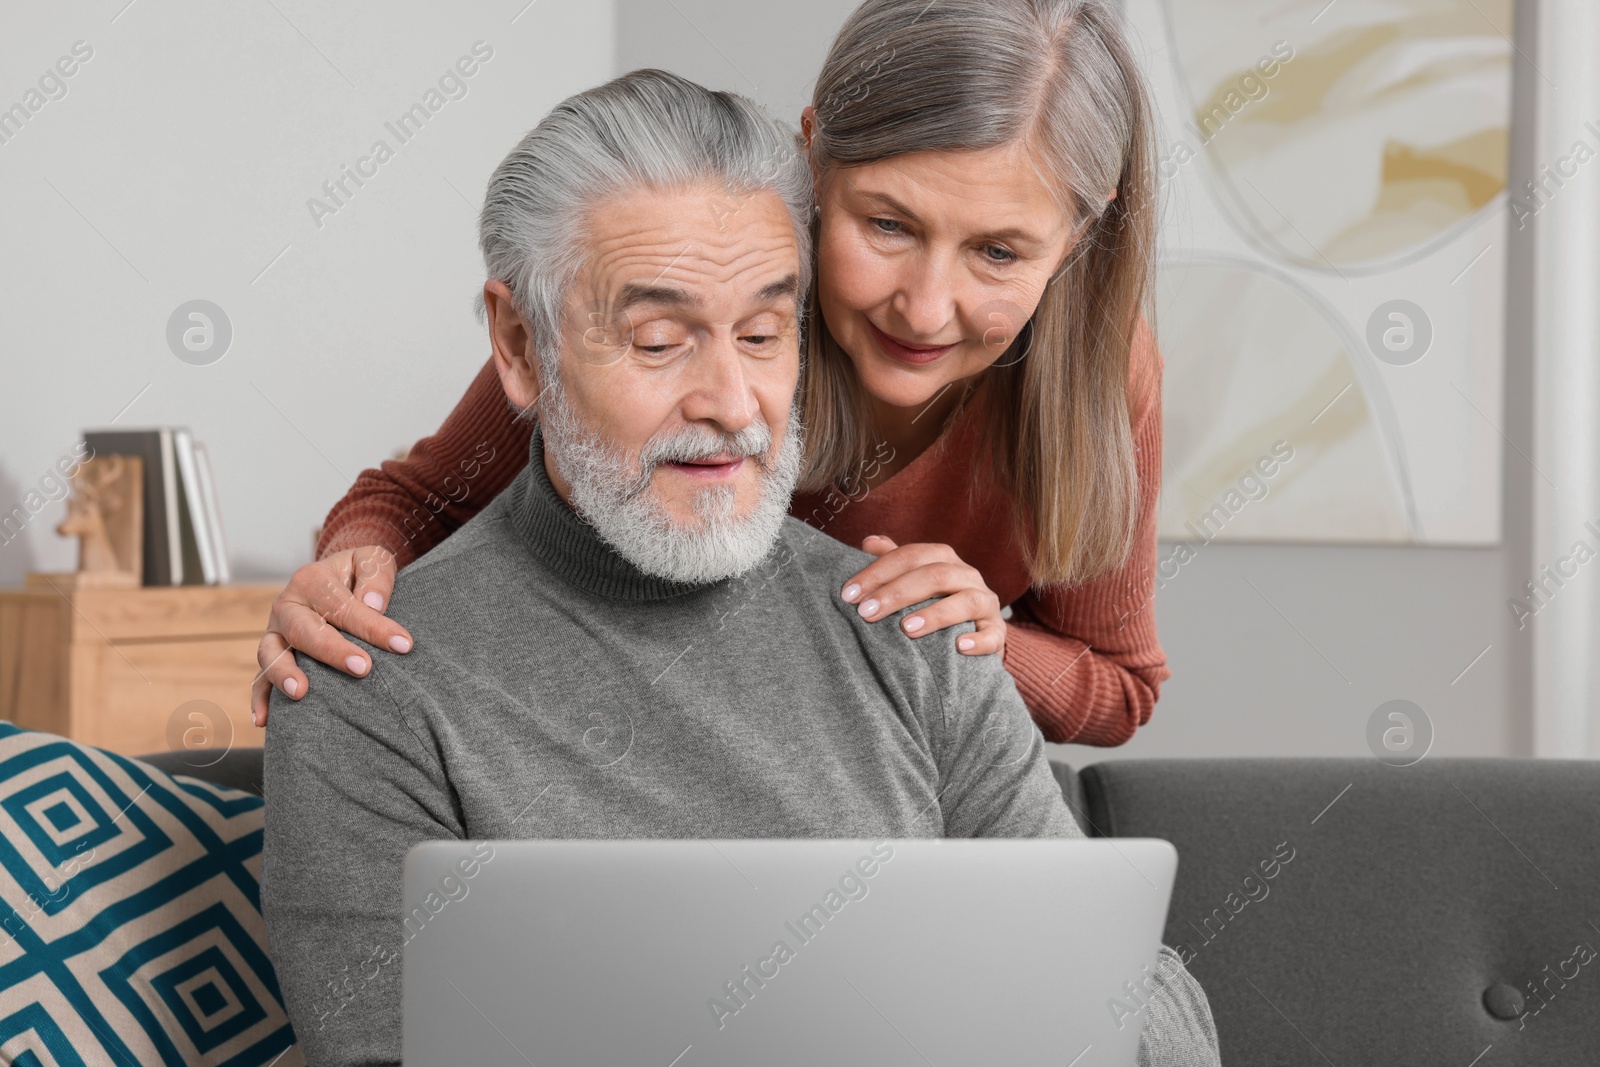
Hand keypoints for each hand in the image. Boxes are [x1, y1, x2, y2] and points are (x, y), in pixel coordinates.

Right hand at [251, 546, 410, 726]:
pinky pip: (259, 679)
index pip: (343, 605)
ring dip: (283, 674)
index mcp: (312, 580)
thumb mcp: (372, 560)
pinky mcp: (272, 654)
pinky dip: (259, 698)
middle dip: (332, 651)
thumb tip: (373, 603)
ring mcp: (274, 632)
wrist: (336, 579)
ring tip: (301, 693)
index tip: (403, 645)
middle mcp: (288, 606)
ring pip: (270, 653)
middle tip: (362, 668)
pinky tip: (265, 720)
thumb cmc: (359, 574)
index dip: (373, 626)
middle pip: (303, 630)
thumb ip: (375, 576)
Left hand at [839, 536, 1004, 655]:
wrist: (973, 636)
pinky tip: (959, 648)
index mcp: (944, 560)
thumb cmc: (933, 605)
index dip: (878, 572)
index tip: (848, 594)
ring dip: (936, 614)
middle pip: (935, 575)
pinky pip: (992, 635)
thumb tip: (868, 541)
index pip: (910, 556)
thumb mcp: (913, 582)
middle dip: (898, 592)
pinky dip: (978, 641)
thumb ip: (894, 561)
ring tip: (907, 629)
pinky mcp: (997, 633)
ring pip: (966, 601)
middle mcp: (968, 576)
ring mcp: (986, 604)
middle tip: (866, 612)